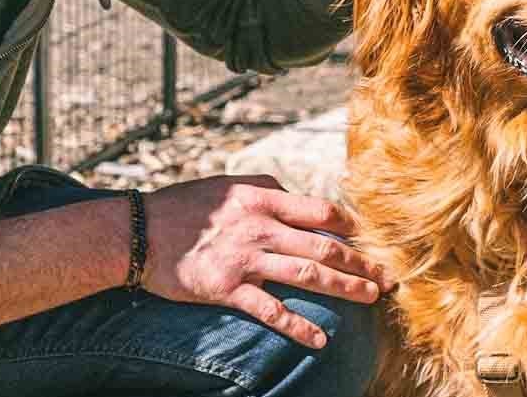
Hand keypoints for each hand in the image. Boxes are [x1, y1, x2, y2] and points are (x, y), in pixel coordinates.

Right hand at [142, 175, 392, 348]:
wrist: (139, 232)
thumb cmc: (183, 207)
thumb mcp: (228, 187)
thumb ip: (266, 193)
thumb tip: (296, 200)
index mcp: (262, 199)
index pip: (321, 211)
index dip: (350, 227)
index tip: (370, 240)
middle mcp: (260, 227)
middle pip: (324, 246)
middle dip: (361, 262)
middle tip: (388, 277)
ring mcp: (245, 259)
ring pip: (308, 275)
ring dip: (344, 288)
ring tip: (370, 299)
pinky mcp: (228, 288)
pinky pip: (271, 311)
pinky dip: (299, 326)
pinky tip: (320, 339)